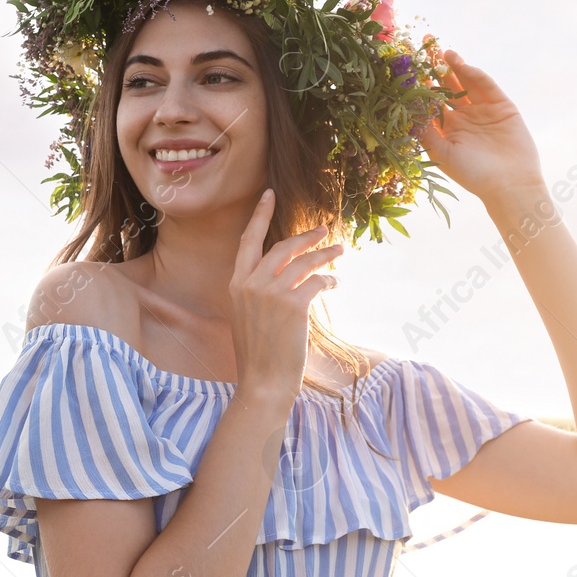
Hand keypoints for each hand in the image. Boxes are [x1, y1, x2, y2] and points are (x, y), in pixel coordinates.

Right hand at [227, 190, 341, 404]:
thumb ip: (259, 291)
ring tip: (340, 250)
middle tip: (325, 230)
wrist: (263, 382)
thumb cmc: (258, 354)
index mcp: (236, 284)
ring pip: (304, 262)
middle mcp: (251, 284)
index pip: (248, 240)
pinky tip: (335, 282)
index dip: (260, 215)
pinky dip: (329, 279)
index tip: (270, 194)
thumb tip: (286, 274)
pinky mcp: (293, 306)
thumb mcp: (248, 316)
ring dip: (325, 255)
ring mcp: (271, 294)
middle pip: (282, 246)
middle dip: (306, 236)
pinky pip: (317, 281)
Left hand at [420, 49, 545, 201]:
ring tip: (442, 51)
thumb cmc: (472, 175)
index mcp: (447, 129)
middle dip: (436, 67)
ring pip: (466, 82)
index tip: (406, 67)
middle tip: (424, 45)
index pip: (431, 101)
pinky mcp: (502, 107)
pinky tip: (463, 66)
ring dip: (455, 67)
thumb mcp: (442, 154)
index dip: (420, 84)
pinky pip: (487, 87)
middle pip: (447, 86)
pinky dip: (476, 76)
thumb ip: (426, 132)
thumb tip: (406, 112)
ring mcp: (483, 110)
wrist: (509, 185)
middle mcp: (464, 117)